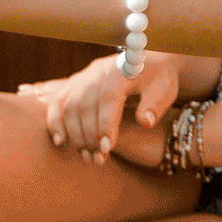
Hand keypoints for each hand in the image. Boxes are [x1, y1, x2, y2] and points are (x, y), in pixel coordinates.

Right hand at [18, 51, 183, 164]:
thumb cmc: (158, 79)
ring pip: (69, 105)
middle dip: (89, 135)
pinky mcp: (74, 83)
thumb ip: (156, 104)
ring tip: (87, 156)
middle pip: (85, 103)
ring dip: (75, 134)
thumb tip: (145, 121)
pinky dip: (55, 121)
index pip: (108, 97)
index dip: (105, 124)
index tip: (106, 148)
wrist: (148, 62)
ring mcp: (84, 76)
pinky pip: (58, 102)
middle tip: (98, 159)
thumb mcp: (166, 89)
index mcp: (122, 69)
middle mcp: (98, 71)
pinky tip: (60, 141)